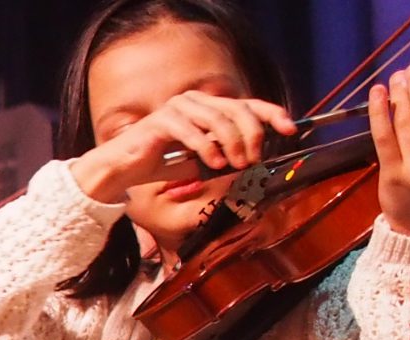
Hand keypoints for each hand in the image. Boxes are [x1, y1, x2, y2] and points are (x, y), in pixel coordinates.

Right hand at [68, 89, 295, 204]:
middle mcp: (194, 100)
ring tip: (235, 165)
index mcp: (206, 106)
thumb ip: (224, 154)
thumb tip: (253, 161)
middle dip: (252, 136)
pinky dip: (207, 149)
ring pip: (218, 120)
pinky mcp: (163, 120)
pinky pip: (193, 131)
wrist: (120, 170)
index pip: (247, 104)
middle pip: (238, 109)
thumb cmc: (156, 165)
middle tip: (254, 159)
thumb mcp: (199, 160)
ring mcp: (178, 108)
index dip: (272, 114)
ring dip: (232, 144)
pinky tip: (214, 164)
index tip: (289, 129)